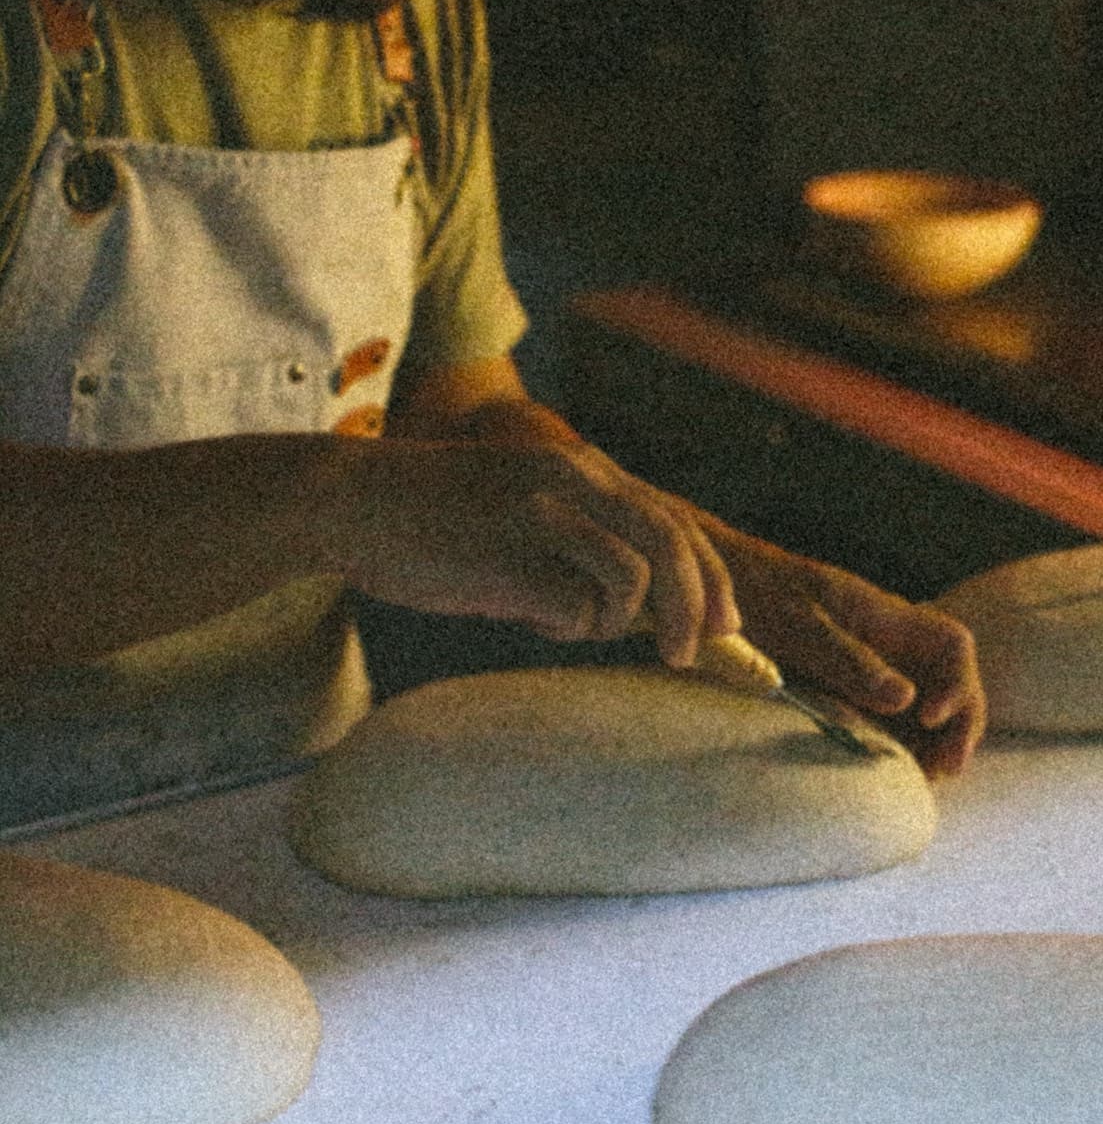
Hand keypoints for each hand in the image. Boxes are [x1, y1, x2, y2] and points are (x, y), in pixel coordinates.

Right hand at [336, 434, 739, 666]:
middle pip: (671, 546)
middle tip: (689, 658)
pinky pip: (575, 608)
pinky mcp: (511, 554)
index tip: (726, 627)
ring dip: (614, 624)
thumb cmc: (436, 518)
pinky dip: (565, 627)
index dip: (710, 578)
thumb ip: (583, 535)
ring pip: (630, 582)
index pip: (674, 521)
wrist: (354, 502)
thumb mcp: (524, 505)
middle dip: (695, 611)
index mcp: (581, 465)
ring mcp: (543, 513)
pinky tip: (523, 616)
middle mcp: (572, 478)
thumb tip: (648, 608)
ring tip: (565, 624)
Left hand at [700, 521, 986, 777]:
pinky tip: (891, 772)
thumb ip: (850, 660)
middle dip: (958, 725)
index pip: (952, 644)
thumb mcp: (801, 625)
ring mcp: (870, 668)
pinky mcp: (845, 691)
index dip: (958, 683)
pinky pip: (886, 721)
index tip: (930, 716)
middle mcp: (889, 644)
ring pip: (923, 707)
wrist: (713, 585)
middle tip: (943, 770)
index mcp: (886, 617)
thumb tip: (906, 701)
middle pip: (949, 682)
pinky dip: (898, 746)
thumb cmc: (758, 592)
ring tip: (924, 780)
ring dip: (933, 743)